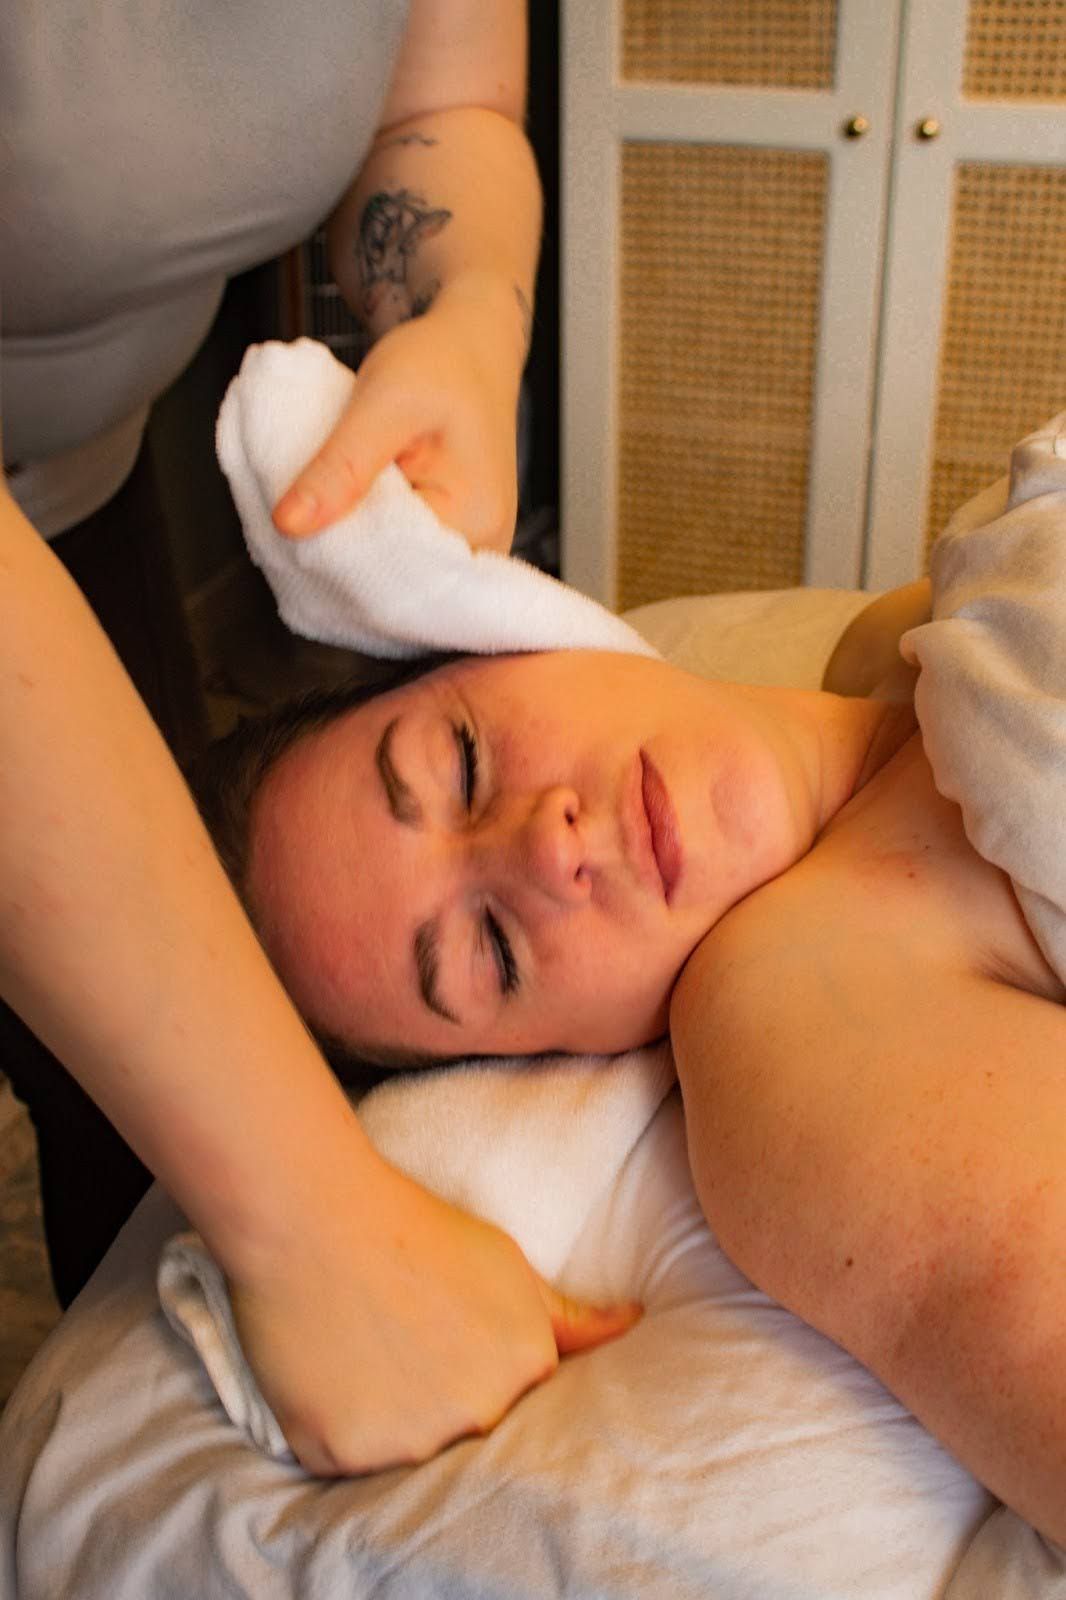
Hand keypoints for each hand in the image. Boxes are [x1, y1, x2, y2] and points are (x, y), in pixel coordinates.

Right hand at [230, 1156, 640, 1474]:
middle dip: (435, 1396)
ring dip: (386, 1415)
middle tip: (400, 1335)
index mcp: (525, 1368)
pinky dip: (335, 1425)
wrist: (317, 1216)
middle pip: (462, 1433)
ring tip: (364, 1344)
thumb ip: (571, 1317)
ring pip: (405, 1452)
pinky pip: (345, 1462)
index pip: (514, 1403)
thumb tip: (634, 1322)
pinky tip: (331, 1369)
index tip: (444, 1337)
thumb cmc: (413, 1230)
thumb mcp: (508, 1266)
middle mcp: (478, 1414)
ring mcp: (412, 1440)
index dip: (473, 1368)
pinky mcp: (346, 1453)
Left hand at [272, 294, 522, 553]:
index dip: (334, 558)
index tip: (290, 528)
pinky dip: (358, 545)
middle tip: (291, 522)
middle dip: (335, 563)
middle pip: (392, 587)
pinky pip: (394, 562)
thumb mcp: (384, 402)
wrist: (469, 348)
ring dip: (343, 555)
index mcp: (476, 522)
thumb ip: (340, 466)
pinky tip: (333, 521)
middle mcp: (481, 550)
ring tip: (311, 519)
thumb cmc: (440, 364)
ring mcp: (466, 551)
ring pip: (388, 578)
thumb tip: (290, 524)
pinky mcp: (446, 543)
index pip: (392, 572)